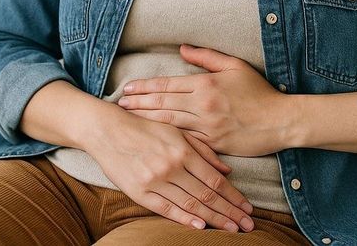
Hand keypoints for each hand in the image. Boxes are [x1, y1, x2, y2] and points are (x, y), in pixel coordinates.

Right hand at [85, 107, 256, 233]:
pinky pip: (166, 209)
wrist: (108, 131)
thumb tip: (227, 171)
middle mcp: (171, 166)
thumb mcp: (176, 131)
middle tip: (248, 225)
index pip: (215, 180)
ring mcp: (155, 181)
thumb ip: (203, 150)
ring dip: (213, 219)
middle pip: (207, 195)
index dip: (234, 196)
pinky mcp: (139, 192)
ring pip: (190, 204)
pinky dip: (185, 219)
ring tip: (231, 228)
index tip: (248, 208)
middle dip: (230, 211)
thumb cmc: (145, 128)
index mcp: (183, 150)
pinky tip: (201, 227)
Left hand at [116, 44, 290, 156]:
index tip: (127, 88)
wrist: (281, 121)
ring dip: (146, 121)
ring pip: (169, 123)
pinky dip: (166, 139)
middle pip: (162, 104)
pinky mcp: (213, 144)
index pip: (167, 85)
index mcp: (206, 84)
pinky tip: (152, 139)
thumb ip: (207, 57)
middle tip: (118, 104)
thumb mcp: (235, 67)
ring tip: (128, 119)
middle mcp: (203, 105)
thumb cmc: (260, 93)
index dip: (145, 87)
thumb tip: (183, 48)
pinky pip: (185, 141)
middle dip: (138, 104)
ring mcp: (207, 126)